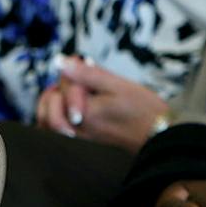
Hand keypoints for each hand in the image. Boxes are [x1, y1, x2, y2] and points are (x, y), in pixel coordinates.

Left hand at [34, 58, 169, 149]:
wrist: (159, 137)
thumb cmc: (144, 112)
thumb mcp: (118, 85)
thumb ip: (87, 74)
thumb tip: (60, 62)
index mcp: (84, 113)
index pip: (64, 85)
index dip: (73, 70)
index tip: (85, 64)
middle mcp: (77, 129)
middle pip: (48, 105)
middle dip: (56, 88)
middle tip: (71, 78)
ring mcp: (78, 139)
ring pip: (46, 122)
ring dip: (51, 104)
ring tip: (66, 92)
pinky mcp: (81, 145)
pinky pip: (55, 134)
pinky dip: (53, 121)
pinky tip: (64, 109)